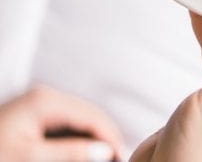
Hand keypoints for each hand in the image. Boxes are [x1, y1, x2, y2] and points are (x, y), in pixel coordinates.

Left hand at [0, 85, 122, 161]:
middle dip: (102, 138)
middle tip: (115, 159)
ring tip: (101, 158)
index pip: (92, 115)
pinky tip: (79, 154)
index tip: (121, 158)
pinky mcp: (29, 119)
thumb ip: (70, 153)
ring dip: (89, 140)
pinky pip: (62, 127)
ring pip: (76, 121)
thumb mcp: (30, 158)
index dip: (110, 138)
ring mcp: (35, 107)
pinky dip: (74, 141)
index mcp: (45, 101)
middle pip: (86, 115)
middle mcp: (43, 98)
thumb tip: (104, 151)